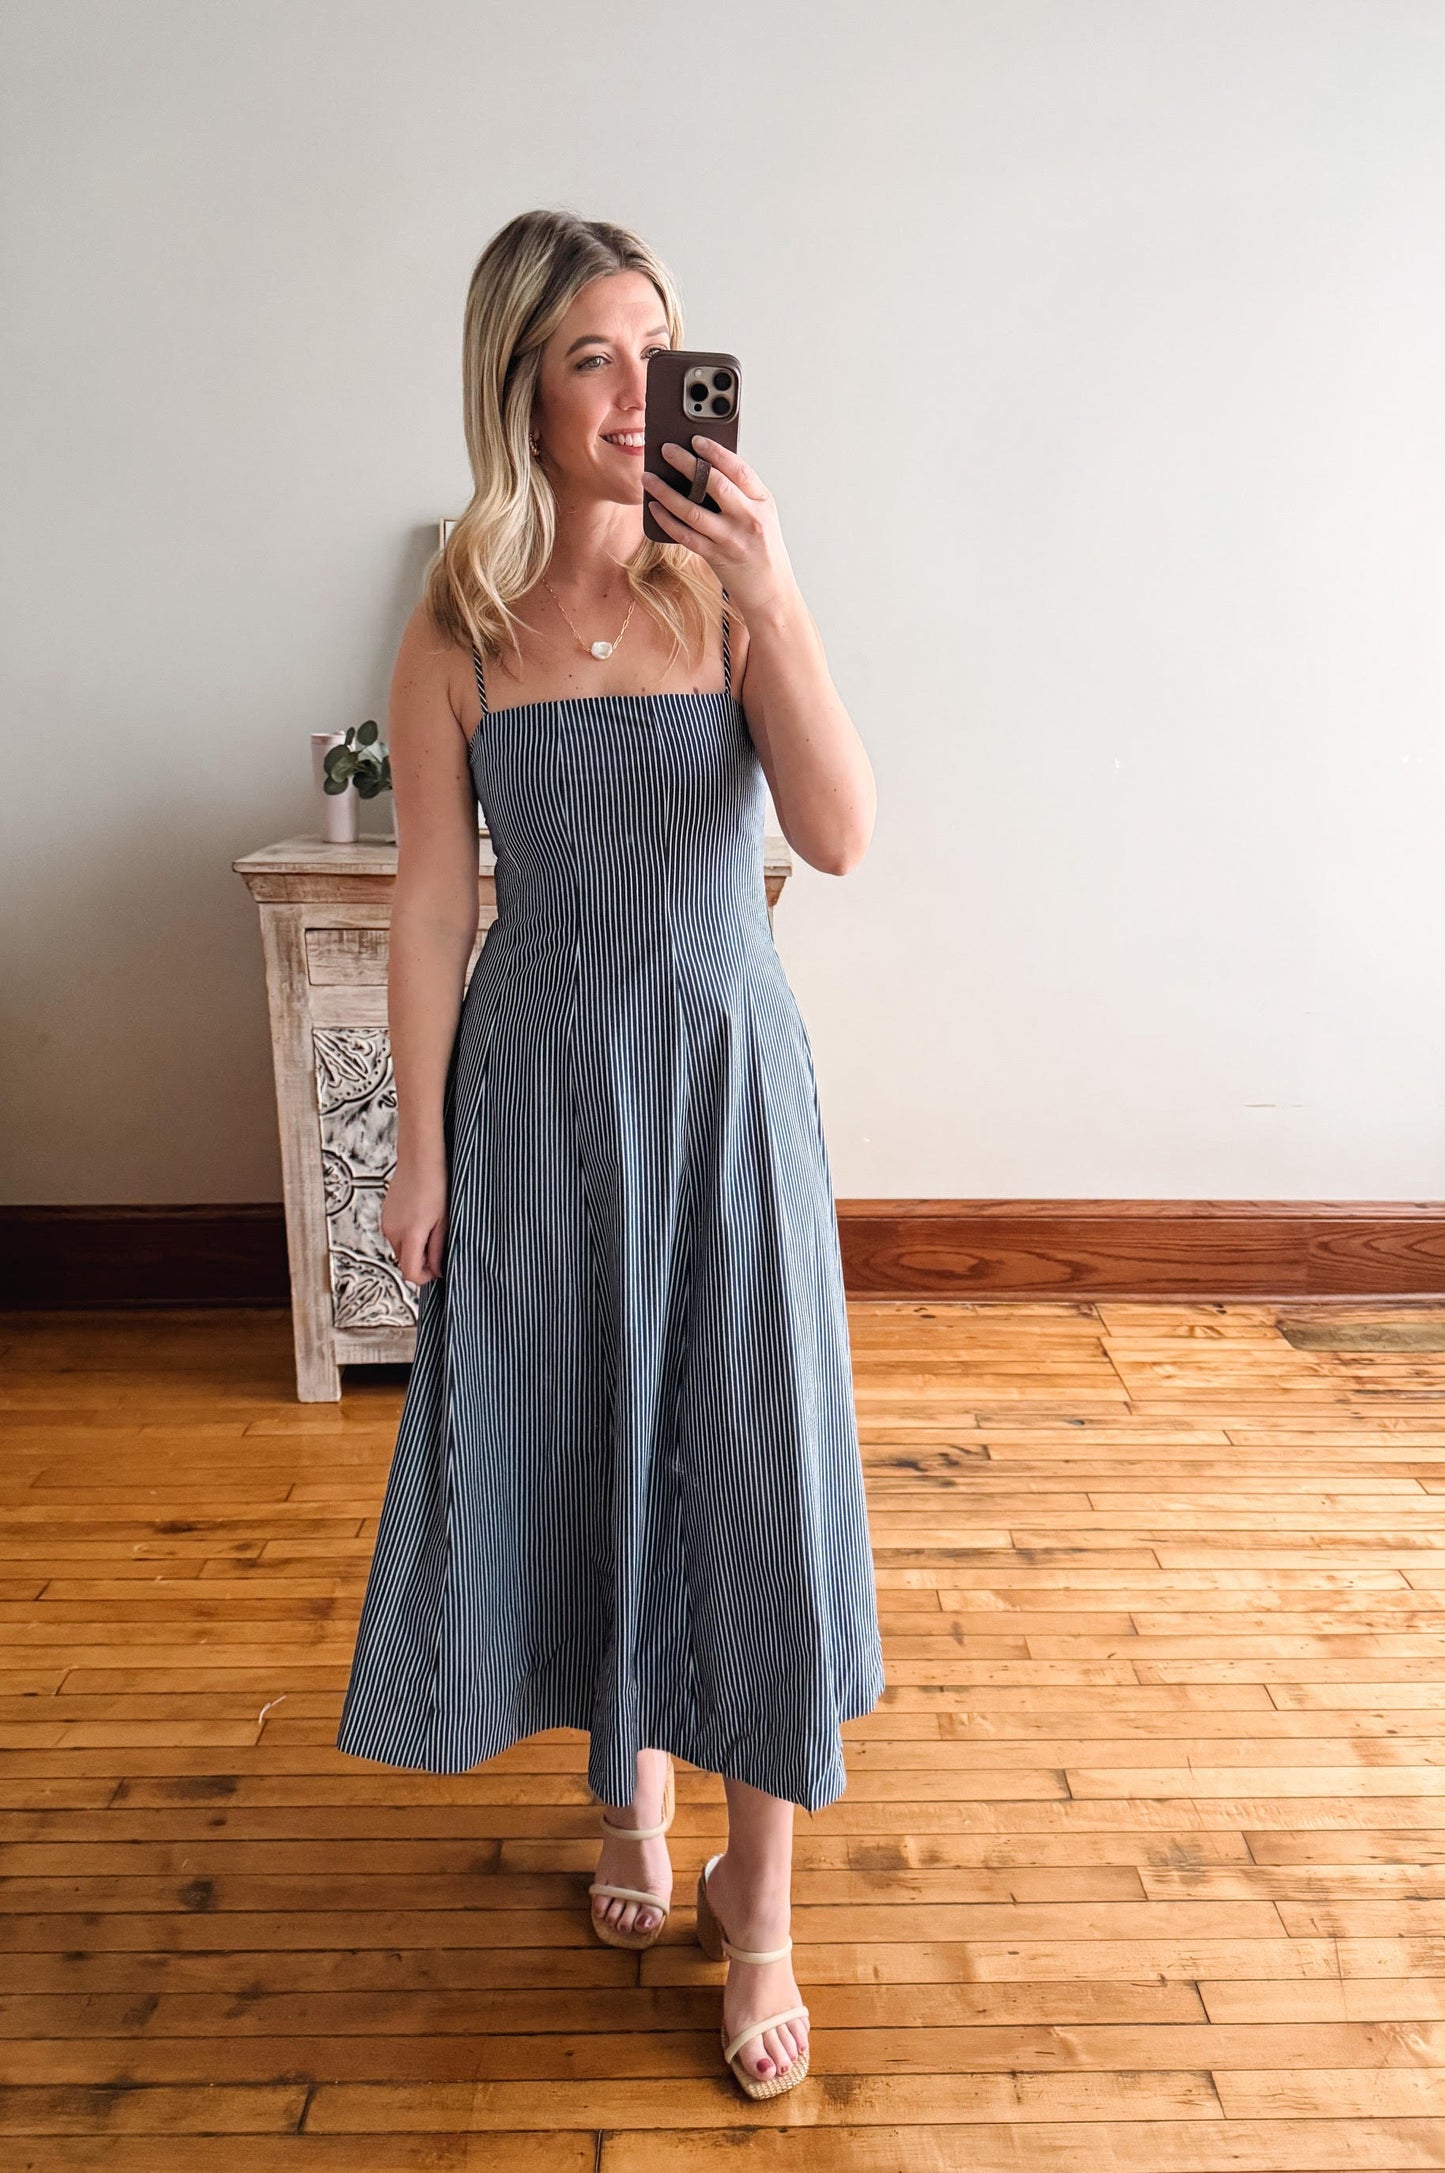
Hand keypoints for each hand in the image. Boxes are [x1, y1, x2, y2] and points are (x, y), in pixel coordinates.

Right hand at [381, 1159, 447, 1286]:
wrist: (420, 1158)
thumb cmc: (435, 1183)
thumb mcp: (444, 1221)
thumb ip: (437, 1249)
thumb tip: (435, 1269)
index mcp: (409, 1234)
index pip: (409, 1273)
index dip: (424, 1277)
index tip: (437, 1270)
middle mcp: (392, 1231)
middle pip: (403, 1262)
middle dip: (420, 1262)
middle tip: (438, 1246)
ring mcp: (386, 1223)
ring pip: (399, 1249)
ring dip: (414, 1248)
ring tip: (431, 1228)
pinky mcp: (385, 1215)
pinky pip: (396, 1235)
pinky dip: (407, 1235)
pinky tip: (421, 1219)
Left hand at [642, 435, 797, 621]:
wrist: (771, 593)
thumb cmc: (764, 550)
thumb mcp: (762, 516)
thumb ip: (740, 494)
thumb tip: (703, 469)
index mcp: (763, 502)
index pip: (739, 469)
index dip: (716, 451)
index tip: (695, 439)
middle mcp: (749, 518)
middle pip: (714, 484)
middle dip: (687, 464)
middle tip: (665, 449)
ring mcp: (732, 539)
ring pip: (693, 510)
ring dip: (666, 492)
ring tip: (649, 478)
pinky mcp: (716, 557)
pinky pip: (685, 535)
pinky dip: (667, 520)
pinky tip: (654, 507)